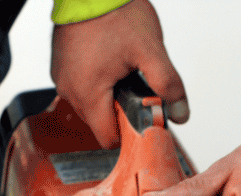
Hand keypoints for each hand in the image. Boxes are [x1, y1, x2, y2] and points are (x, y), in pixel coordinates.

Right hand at [51, 0, 188, 148]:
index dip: (129, 132)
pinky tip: (107, 61)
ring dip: (107, 96)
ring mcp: (61, 77)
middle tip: (134, 83)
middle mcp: (69, 89)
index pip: (108, 138)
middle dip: (119, 111)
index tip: (142, 116)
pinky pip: (79, 86)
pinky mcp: (59, 65)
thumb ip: (168, 85)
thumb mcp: (151, 50)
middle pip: (99, 122)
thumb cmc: (115, 11)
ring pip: (89, 105)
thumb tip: (180, 114)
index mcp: (88, 92)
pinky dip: (95, 81)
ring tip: (120, 69)